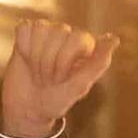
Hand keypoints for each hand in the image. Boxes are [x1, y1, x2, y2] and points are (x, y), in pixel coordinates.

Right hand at [0, 20, 119, 137]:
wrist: (28, 109)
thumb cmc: (57, 100)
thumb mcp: (79, 88)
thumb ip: (98, 64)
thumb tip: (114, 39)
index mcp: (85, 46)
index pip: (77, 38)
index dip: (64, 60)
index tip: (61, 79)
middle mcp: (68, 35)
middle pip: (57, 32)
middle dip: (49, 62)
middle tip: (48, 80)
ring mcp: (47, 32)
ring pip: (40, 29)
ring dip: (35, 57)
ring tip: (38, 73)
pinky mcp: (27, 33)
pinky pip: (24, 28)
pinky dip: (23, 47)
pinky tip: (26, 60)